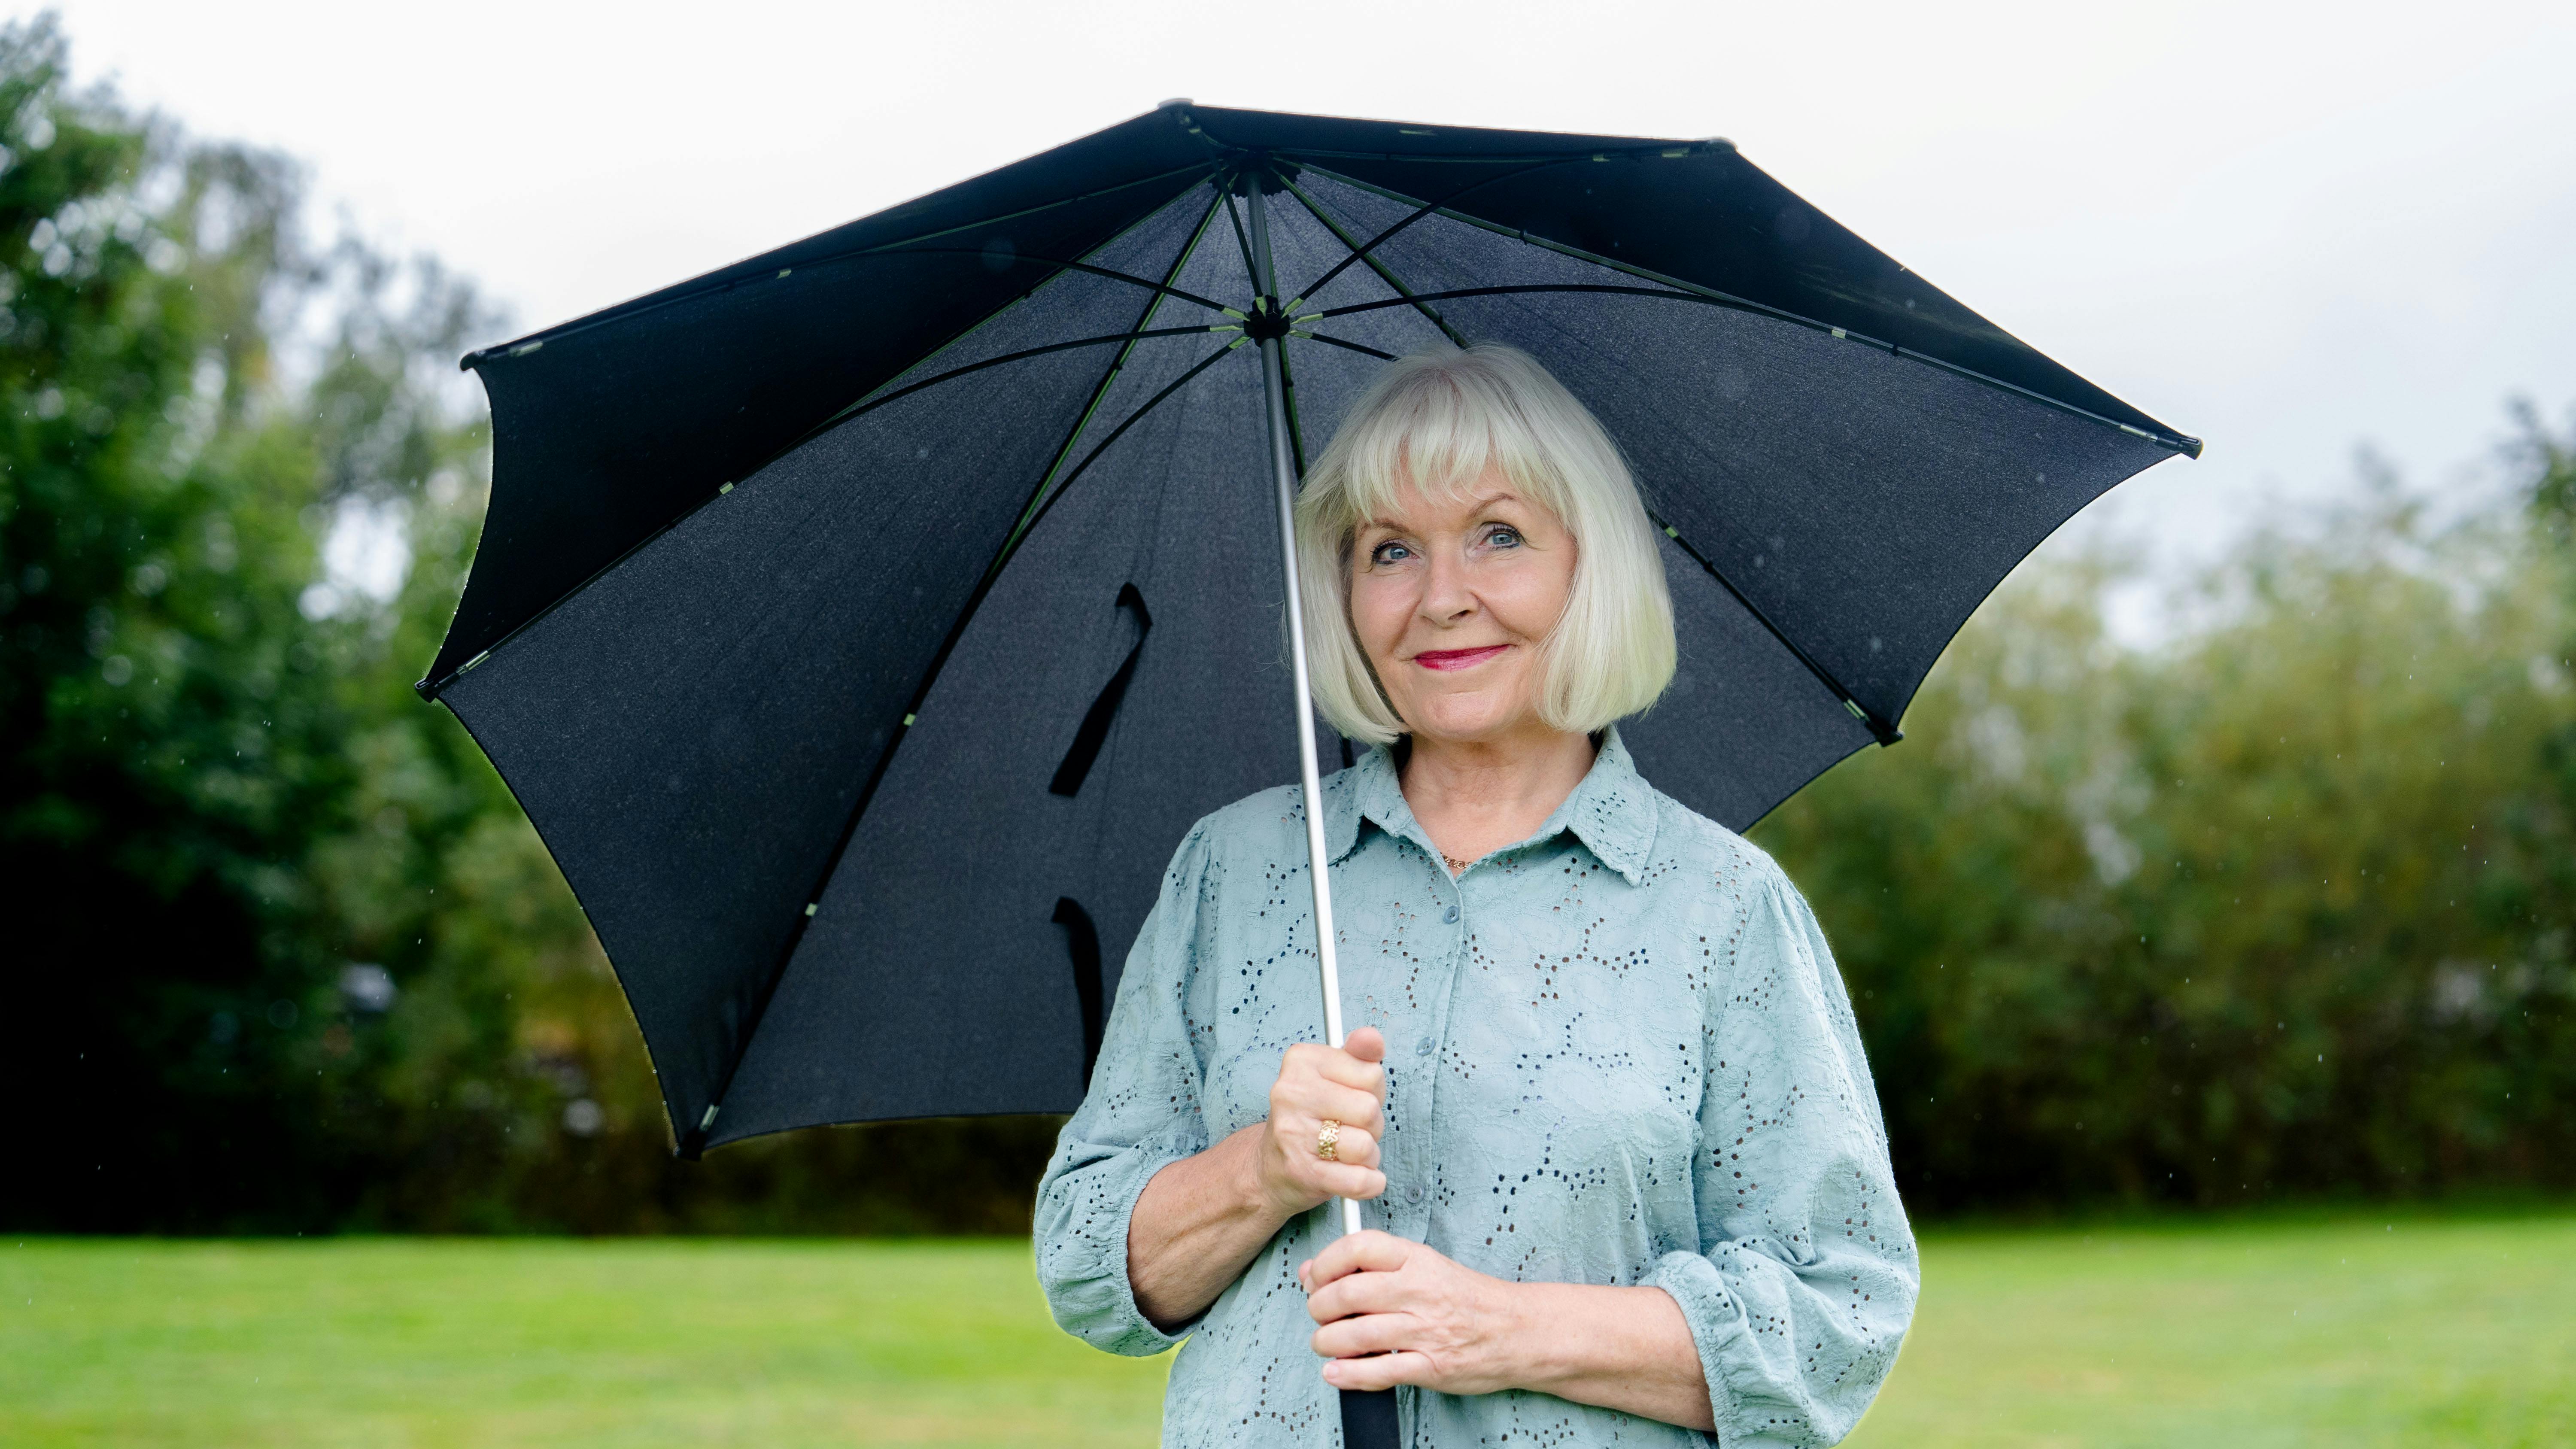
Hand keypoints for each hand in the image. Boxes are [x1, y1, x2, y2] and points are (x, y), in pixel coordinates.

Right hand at [1252, 1027, 1387, 1218]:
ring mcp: (1293, 1133)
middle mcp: (1290, 1093)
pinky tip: (1355, 1177)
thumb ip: (1359, 1055)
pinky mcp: (1302, 1172)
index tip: (1348, 1099)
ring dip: (1367, 1156)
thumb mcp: (1334, 1077)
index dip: (1370, 1092)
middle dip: (1371, 1126)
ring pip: (1366, 1146)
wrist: (1270, 1168)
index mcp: (1301, 1061)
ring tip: (1345, 1153)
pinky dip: (1369, 1183)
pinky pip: (1359, 1180)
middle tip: (1347, 1129)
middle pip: (1370, 1110)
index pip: (1371, 1073)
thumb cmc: (1312, 1118)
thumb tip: (1372, 1038)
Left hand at [1301, 1230, 1527, 1395]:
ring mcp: (1426, 1330)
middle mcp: (1420, 1291)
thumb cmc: (1468, 1299)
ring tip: (1324, 1344)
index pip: (1358, 1247)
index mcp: (1418, 1259)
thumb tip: (1311, 1271)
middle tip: (1318, 1315)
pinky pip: (1379, 1372)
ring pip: (1356, 1335)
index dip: (1324, 1263)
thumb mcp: (1426, 1267)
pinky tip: (1335, 1373)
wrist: (1520, 1331)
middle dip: (1319, 1308)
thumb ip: (1373, 1267)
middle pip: (1348, 1294)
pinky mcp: (1432, 1367)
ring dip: (1326, 1342)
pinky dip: (1348, 1375)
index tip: (1314, 1278)